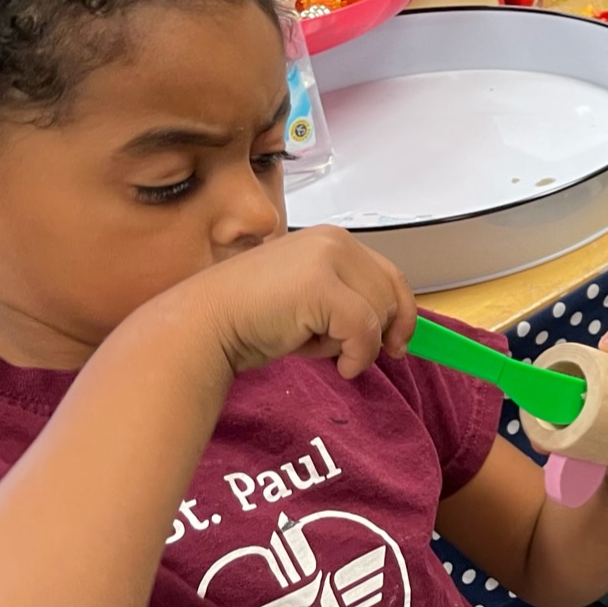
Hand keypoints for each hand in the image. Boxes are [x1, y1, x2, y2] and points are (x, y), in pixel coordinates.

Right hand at [168, 227, 415, 379]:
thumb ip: (348, 300)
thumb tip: (395, 330)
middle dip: (373, 332)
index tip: (400, 343)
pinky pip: (365, 330)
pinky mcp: (320, 286)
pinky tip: (338, 366)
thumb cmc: (252, 318)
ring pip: (379, 313)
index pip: (389, 275)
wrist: (204, 325)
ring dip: (354, 344)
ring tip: (311, 342)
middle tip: (339, 350)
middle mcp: (333, 241)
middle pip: (389, 295)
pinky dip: (358, 356)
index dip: (402, 312)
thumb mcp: (311, 300)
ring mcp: (326, 259)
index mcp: (331, 240)